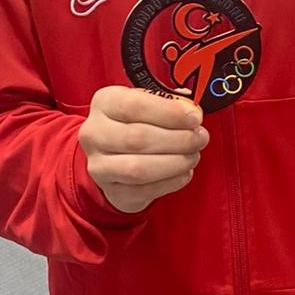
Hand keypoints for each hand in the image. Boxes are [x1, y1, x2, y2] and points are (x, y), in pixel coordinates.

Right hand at [79, 86, 208, 214]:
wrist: (112, 157)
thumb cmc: (135, 123)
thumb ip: (168, 103)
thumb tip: (191, 112)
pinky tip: (184, 172)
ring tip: (193, 155)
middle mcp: (95, 133)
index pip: (134, 105)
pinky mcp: (112, 191)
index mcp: (104, 103)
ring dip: (176, 162)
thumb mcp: (147, 103)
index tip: (194, 118)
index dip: (169, 112)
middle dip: (178, 139)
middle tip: (200, 138)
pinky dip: (172, 181)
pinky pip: (146, 190)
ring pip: (140, 168)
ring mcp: (99, 166)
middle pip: (138, 138)